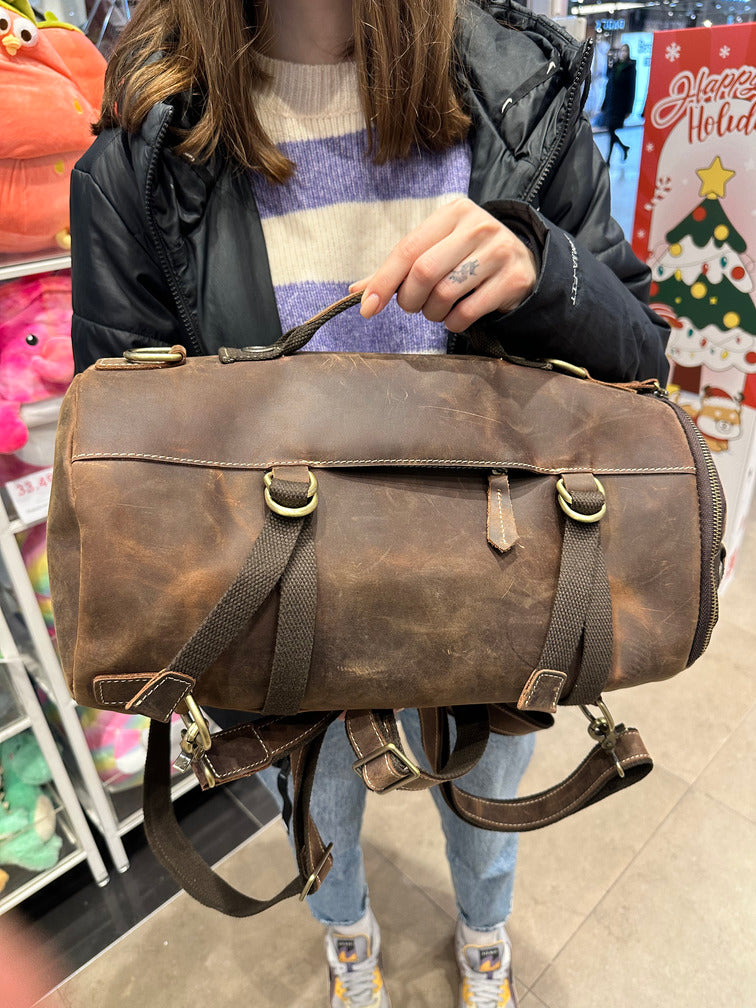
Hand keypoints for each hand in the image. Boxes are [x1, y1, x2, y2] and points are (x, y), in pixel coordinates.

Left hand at [349, 197, 536, 332]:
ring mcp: (499, 251)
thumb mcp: (436, 250)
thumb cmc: (467, 257)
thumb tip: (356, 292)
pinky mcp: (514, 278)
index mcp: (452, 213)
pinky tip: (456, 315)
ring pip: (445, 294)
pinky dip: (453, 322)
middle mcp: (478, 226)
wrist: (523, 262)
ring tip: (437, 309)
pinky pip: (467, 312)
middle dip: (410, 299)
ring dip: (432, 313)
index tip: (367, 307)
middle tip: (413, 306)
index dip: (383, 281)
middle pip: (424, 272)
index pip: (408, 249)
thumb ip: (398, 268)